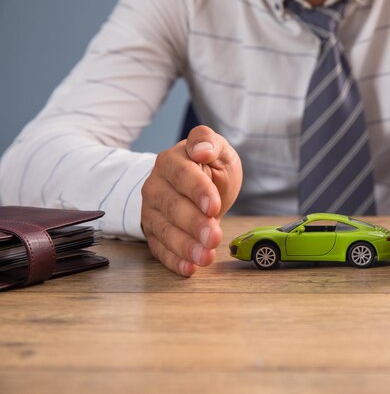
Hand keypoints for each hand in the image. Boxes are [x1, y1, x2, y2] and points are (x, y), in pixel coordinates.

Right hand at [141, 126, 242, 275]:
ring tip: (205, 258)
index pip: (182, 176)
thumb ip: (209, 141)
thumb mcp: (218, 149)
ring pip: (165, 230)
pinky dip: (174, 261)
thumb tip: (201, 149)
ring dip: (185, 247)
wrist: (197, 185)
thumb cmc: (209, 166)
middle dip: (194, 224)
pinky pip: (159, 249)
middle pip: (172, 206)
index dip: (198, 191)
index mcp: (172, 161)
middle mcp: (156, 185)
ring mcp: (151, 211)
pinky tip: (189, 269)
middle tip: (214, 238)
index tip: (214, 206)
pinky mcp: (152, 232)